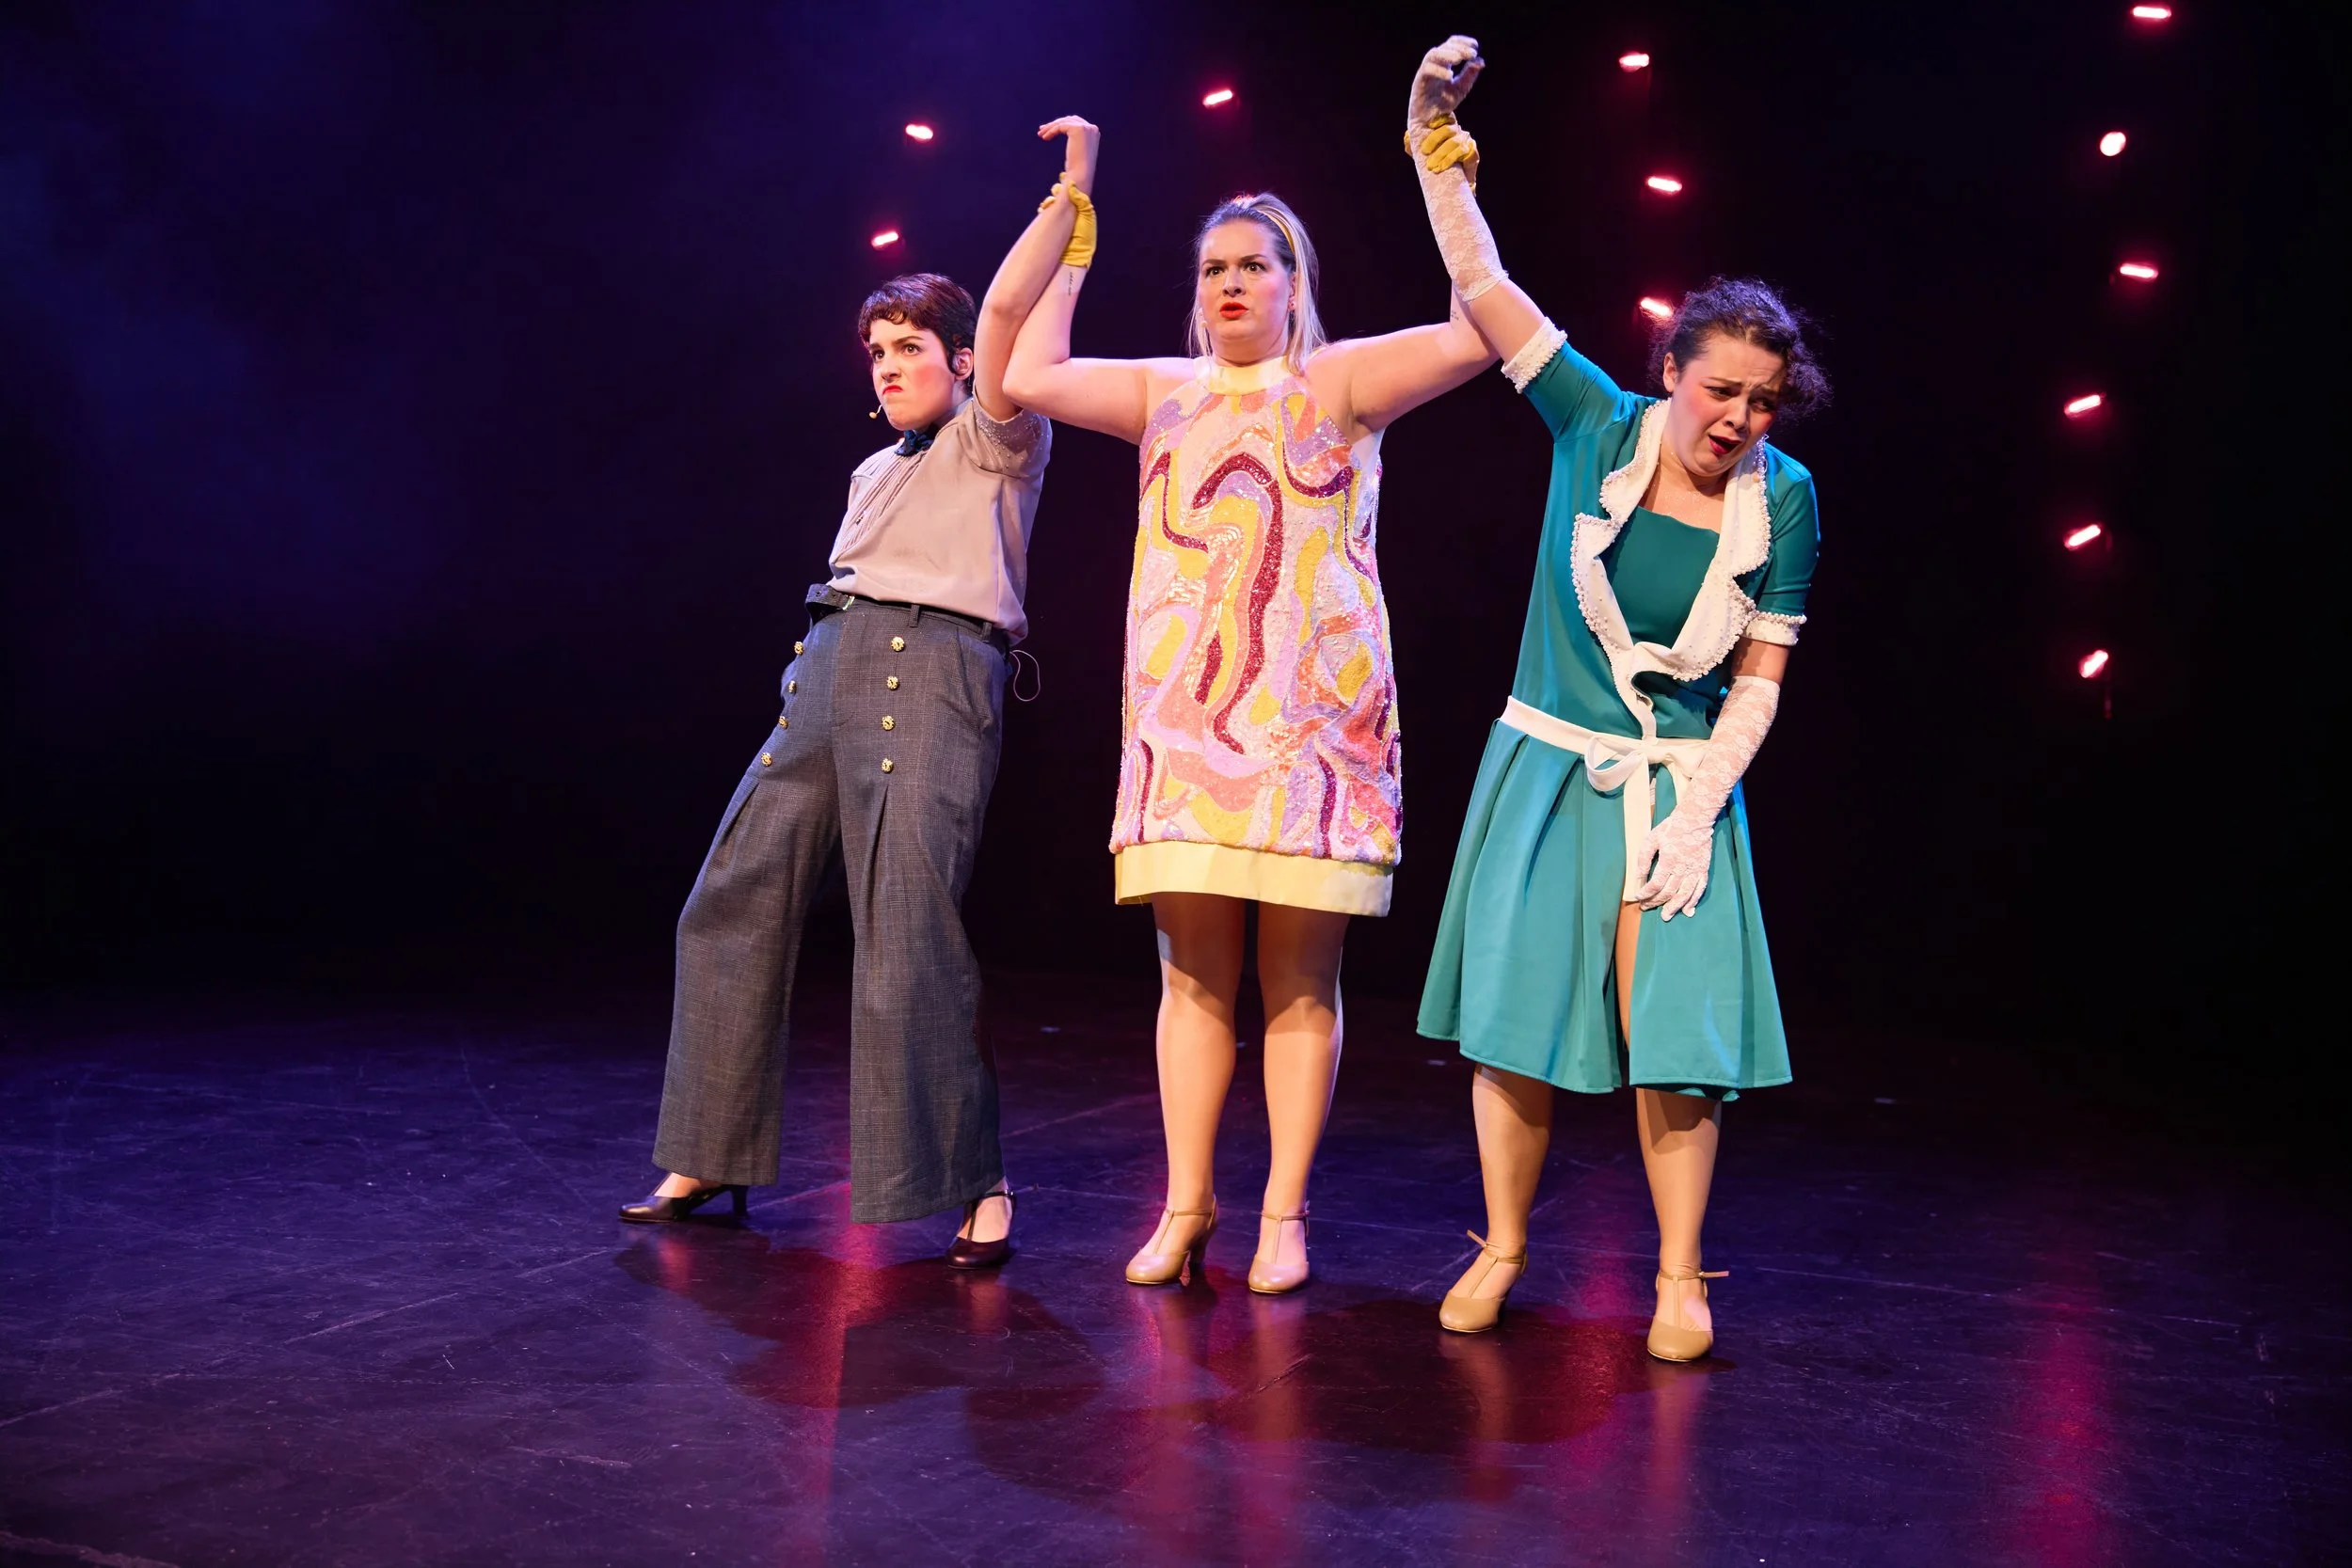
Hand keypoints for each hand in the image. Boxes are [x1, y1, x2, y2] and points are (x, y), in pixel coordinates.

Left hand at [1037, 115, 1099, 196]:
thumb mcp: (1077, 151)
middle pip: (1069, 120)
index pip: (1076, 123)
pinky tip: (1045, 138)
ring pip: (1063, 122)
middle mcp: (1092, 128)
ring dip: (1050, 127)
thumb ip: (1075, 142)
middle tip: (1042, 130)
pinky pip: (1060, 126)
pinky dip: (1051, 131)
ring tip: (1040, 134)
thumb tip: (1062, 133)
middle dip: (1055, 124)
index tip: (1049, 130)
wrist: (1081, 175)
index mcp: (1093, 133)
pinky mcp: (1078, 129)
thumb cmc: (1078, 168)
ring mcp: (1086, 127)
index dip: (1061, 125)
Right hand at [1408, 35, 1482, 129]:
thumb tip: (1480, 61)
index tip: (1475, 46)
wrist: (1431, 122)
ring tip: (1459, 59)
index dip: (1463, 42)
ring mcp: (1426, 72)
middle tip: (1472, 54)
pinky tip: (1450, 76)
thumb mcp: (1462, 88)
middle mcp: (1434, 64)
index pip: (1452, 44)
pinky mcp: (1419, 81)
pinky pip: (1427, 70)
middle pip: (1445, 47)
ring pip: (1434, 55)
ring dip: (1447, 54)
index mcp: (1444, 62)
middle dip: (1459, 48)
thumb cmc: (1444, 103)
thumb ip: (1470, 74)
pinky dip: (1439, 71)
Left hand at [1631, 805, 1715, 920]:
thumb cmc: (1671, 828)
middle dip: (1656, 902)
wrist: (1696, 819)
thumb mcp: (1652, 839)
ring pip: (1685, 894)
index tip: (1638, 897)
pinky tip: (1688, 911)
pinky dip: (1694, 901)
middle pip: (1669, 892)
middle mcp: (1683, 868)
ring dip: (1675, 907)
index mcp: (1669, 860)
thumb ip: (1644, 859)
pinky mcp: (1704, 869)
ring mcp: (1695, 870)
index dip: (1646, 893)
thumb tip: (1638, 877)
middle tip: (1646, 907)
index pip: (1655, 884)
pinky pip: (1700, 889)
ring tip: (1666, 916)